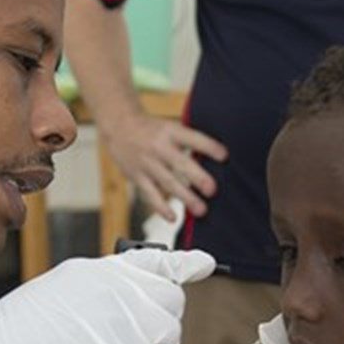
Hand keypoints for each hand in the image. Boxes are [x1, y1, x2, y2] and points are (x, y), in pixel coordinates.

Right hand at [0, 248, 214, 343]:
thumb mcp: (52, 301)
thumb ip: (95, 300)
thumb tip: (129, 315)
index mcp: (92, 271)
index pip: (151, 260)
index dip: (184, 265)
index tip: (205, 264)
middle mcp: (112, 285)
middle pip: (170, 301)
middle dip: (160, 328)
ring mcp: (120, 316)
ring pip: (167, 335)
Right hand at [99, 113, 226, 218]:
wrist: (119, 126)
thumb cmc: (152, 129)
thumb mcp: (170, 126)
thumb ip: (188, 140)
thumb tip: (217, 156)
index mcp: (171, 131)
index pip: (193, 138)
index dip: (208, 147)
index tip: (224, 156)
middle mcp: (159, 147)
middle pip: (180, 163)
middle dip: (197, 177)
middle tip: (212, 190)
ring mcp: (147, 163)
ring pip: (168, 182)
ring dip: (185, 197)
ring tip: (201, 210)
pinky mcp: (137, 176)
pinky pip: (150, 194)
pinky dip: (161, 207)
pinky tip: (173, 217)